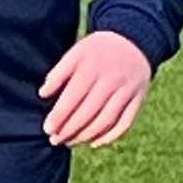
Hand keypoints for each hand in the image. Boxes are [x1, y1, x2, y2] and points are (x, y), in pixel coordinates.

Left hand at [38, 31, 154, 147]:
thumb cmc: (97, 50)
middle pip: (89, 112)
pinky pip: (125, 122)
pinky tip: (94, 143)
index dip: (60, 115)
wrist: (134, 40)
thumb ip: (59, 72)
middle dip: (70, 129)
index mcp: (93, 66)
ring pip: (106, 120)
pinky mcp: (139, 98)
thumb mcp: (77, 51)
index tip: (47, 129)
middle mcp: (112, 79)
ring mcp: (127, 90)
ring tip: (70, 142)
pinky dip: (110, 136)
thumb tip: (43, 94)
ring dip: (86, 135)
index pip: (73, 96)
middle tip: (55, 140)